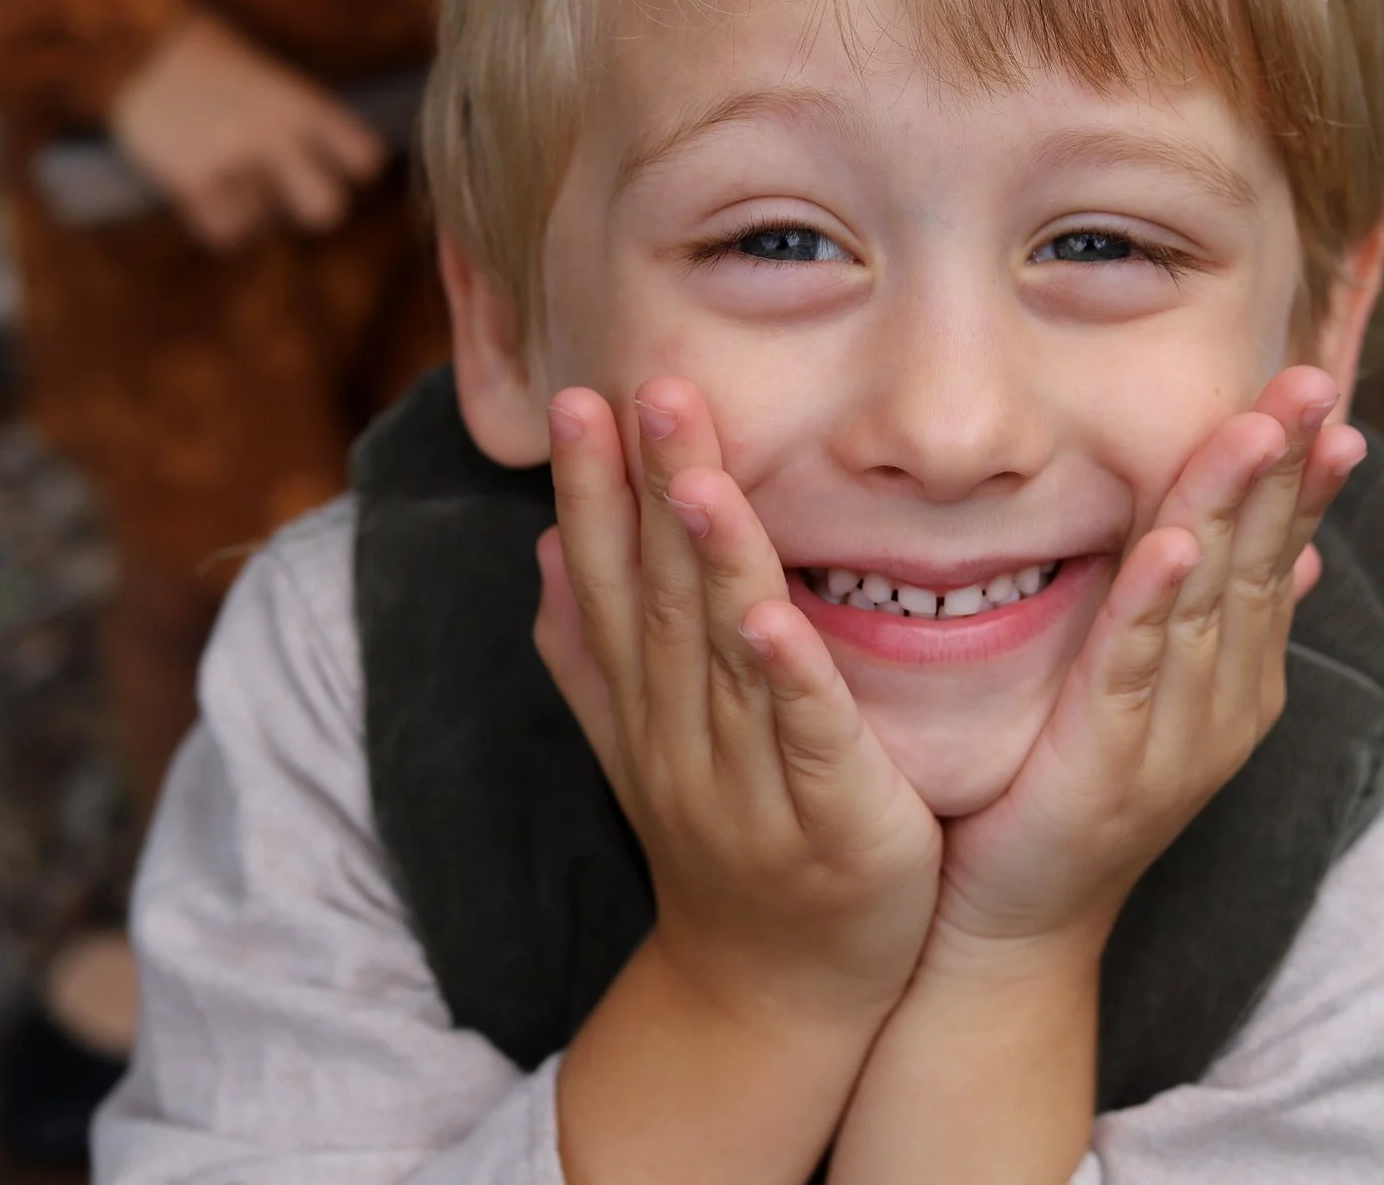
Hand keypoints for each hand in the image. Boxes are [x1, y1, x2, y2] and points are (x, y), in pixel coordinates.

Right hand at [107, 13, 385, 249]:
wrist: (136, 43)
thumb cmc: (205, 53)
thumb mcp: (267, 71)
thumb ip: (299, 115)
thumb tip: (326, 163)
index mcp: (301, 102)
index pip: (364, 158)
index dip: (354, 167)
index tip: (337, 161)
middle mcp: (273, 134)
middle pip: (327, 209)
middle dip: (311, 205)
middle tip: (290, 189)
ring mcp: (231, 160)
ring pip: (266, 222)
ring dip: (252, 208)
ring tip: (230, 176)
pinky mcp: (189, 180)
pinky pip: (224, 233)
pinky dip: (218, 222)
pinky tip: (207, 195)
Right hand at [539, 377, 942, 1023]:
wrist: (772, 996)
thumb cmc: (728, 847)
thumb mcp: (643, 745)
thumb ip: (593, 656)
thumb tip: (546, 548)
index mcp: (648, 709)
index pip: (610, 582)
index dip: (592, 491)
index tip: (578, 397)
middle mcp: (684, 738)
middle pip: (660, 600)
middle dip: (646, 491)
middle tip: (640, 386)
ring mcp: (754, 783)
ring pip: (725, 658)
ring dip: (709, 561)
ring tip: (695, 471)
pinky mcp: (837, 823)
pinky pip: (808, 740)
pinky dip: (789, 679)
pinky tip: (773, 617)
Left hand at [928, 366, 1367, 965]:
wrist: (1016, 922)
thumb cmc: (1070, 790)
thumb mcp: (1156, 692)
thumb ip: (1213, 619)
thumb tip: (1296, 550)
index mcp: (1240, 678)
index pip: (1280, 555)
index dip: (1306, 478)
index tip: (1328, 398)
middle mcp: (1226, 703)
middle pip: (1260, 562)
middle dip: (1286, 468)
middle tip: (1311, 381)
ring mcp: (1176, 738)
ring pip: (1209, 600)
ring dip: (1233, 508)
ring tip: (1257, 428)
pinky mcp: (1107, 763)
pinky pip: (1134, 666)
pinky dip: (1153, 601)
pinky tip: (1172, 543)